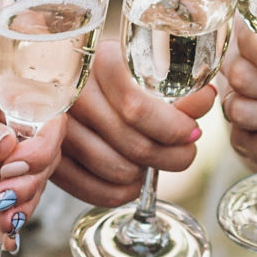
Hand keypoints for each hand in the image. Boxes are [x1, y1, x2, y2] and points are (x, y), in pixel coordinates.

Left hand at [0, 55, 61, 229]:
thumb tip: (6, 146)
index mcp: (17, 94)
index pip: (50, 121)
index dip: (40, 148)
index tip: (11, 165)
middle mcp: (22, 124)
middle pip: (47, 158)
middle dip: (29, 183)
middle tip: (1, 197)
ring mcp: (13, 153)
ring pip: (35, 183)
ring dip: (22, 205)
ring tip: (2, 220)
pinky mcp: (0, 177)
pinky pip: (16, 200)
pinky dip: (11, 219)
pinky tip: (5, 237)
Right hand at [55, 38, 215, 204]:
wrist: (64, 83)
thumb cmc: (117, 78)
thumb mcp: (147, 73)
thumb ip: (178, 90)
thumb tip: (205, 98)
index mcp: (99, 63)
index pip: (137, 108)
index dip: (173, 128)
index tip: (193, 133)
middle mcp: (72, 95)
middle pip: (133, 145)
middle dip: (171, 156)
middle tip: (184, 153)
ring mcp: (56, 129)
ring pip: (117, 170)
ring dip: (146, 174)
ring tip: (154, 160)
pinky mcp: (51, 158)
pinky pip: (94, 191)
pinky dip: (122, 192)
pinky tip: (133, 180)